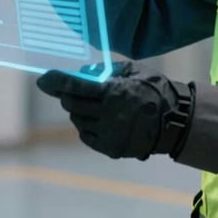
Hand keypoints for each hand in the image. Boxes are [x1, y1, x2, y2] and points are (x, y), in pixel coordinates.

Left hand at [37, 62, 192, 160]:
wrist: (174, 122)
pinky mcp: (110, 148)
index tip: (43, 80)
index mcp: (113, 93)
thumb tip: (85, 71)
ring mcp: (108, 133)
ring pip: (78, 121)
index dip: (56, 82)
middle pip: (72, 104)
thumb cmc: (155, 90)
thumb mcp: (135, 70)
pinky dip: (86, 126)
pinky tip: (97, 120)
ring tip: (92, 106)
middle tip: (70, 91)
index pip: (76, 86)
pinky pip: (86, 136)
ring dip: (78, 111)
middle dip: (67, 96)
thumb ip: (109, 69)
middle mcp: (107, 115)